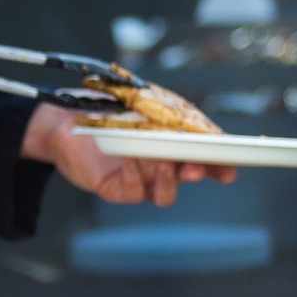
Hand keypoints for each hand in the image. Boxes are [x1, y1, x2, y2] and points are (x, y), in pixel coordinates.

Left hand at [22, 103, 235, 206]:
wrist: (67, 117)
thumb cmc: (109, 108)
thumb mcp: (145, 102)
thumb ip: (172, 113)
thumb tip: (202, 125)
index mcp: (174, 145)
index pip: (205, 159)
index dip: (219, 166)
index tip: (229, 169)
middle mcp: (161, 165)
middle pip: (189, 177)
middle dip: (198, 174)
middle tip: (195, 167)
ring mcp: (140, 179)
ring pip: (164, 193)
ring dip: (167, 180)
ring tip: (161, 163)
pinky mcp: (117, 189)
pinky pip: (132, 192)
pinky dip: (133, 176)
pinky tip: (128, 158)